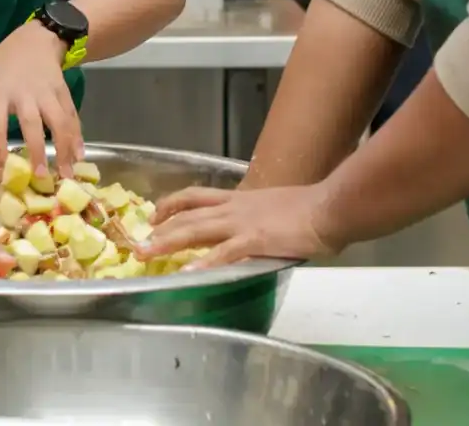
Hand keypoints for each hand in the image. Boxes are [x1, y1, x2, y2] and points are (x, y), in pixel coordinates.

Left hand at [0, 23, 81, 177]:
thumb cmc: (1, 64)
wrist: (35, 39)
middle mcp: (24, 93)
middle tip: (39, 176)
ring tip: (66, 174)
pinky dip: (78, 136)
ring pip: (58, 121)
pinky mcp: (63, 91)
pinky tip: (80, 156)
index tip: (1, 172)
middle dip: (36, 149)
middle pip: (31, 123)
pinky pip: (72, 115)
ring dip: (64, 147)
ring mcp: (47, 92)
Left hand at [137, 184, 336, 270]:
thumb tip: (253, 229)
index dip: (172, 204)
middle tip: (139, 241)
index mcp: (240, 199)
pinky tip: (187, 273)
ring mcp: (242, 222)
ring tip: (147, 253)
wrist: (329, 207)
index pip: (197, 197)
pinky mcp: (254, 239)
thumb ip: (259, 217)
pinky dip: (202, 263)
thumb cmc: (311, 209)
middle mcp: (235, 208)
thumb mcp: (276, 207)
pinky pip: (222, 253)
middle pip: (188, 213)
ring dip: (168, 242)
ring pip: (196, 229)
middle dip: (160, 228)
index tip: (155, 214)